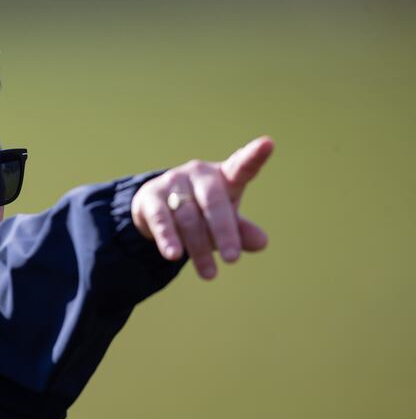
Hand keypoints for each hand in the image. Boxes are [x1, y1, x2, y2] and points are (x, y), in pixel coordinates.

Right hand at [131, 136, 273, 279]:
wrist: (156, 209)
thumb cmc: (202, 213)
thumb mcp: (225, 221)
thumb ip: (242, 231)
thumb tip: (261, 242)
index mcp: (224, 176)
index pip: (242, 166)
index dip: (254, 156)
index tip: (268, 144)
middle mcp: (199, 173)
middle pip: (213, 202)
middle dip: (224, 232)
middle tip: (233, 260)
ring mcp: (173, 182)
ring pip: (189, 218)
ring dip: (199, 248)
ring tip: (209, 275)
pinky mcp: (151, 196)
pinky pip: (161, 219)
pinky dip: (168, 237)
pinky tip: (174, 255)